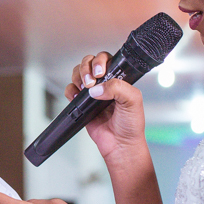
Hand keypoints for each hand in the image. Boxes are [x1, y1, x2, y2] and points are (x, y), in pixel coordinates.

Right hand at [67, 51, 147, 165]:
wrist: (120, 145)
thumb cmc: (131, 125)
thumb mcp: (133, 101)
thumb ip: (118, 88)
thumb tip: (97, 88)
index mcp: (119, 78)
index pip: (107, 59)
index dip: (100, 61)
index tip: (100, 73)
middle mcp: (105, 83)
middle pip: (89, 62)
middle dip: (86, 68)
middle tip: (90, 81)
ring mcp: (92, 92)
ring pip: (78, 73)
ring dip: (78, 76)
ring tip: (84, 88)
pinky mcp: (82, 103)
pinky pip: (70, 90)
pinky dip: (70, 90)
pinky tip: (77, 97)